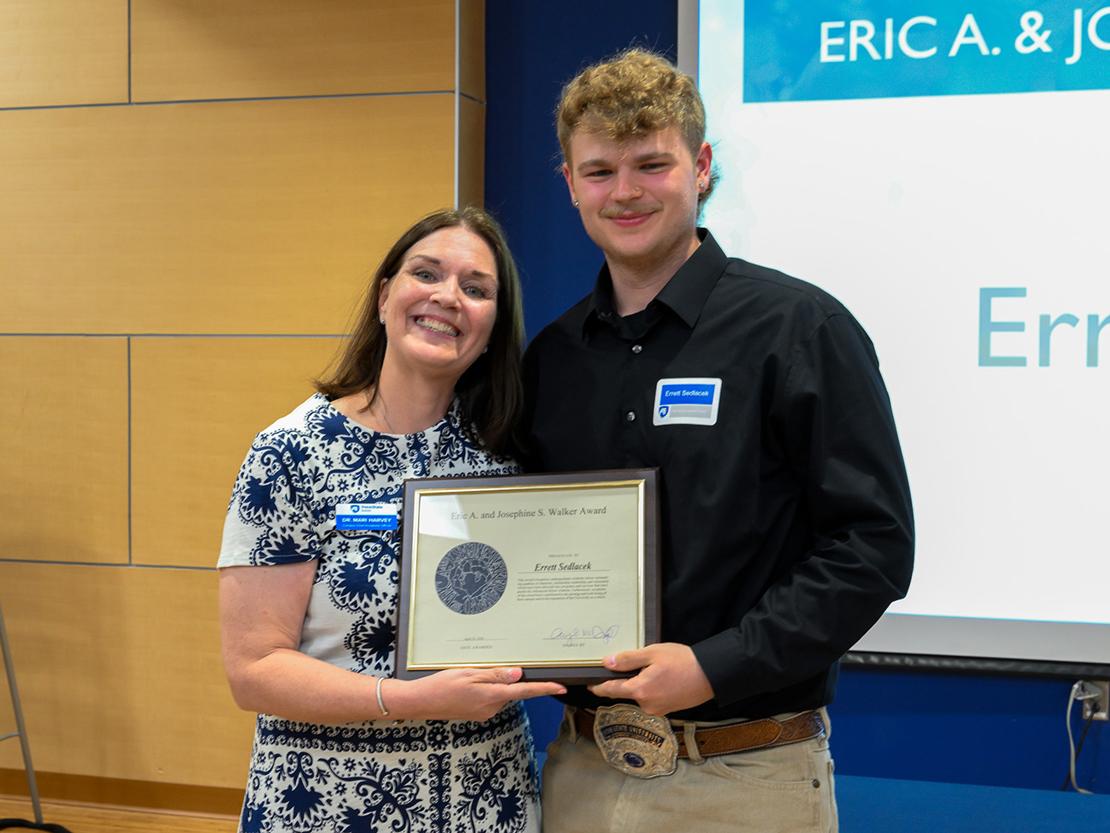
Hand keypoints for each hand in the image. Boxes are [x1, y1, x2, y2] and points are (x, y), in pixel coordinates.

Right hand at [387, 667, 564, 721]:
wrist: (420, 702)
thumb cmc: (441, 685)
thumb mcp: (468, 674)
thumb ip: (494, 674)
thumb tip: (518, 675)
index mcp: (491, 697)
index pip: (524, 692)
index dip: (544, 689)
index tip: (562, 687)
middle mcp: (491, 708)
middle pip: (512, 691)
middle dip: (510, 679)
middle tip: (494, 664)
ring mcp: (483, 713)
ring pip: (500, 694)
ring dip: (495, 683)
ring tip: (473, 672)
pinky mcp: (476, 713)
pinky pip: (489, 698)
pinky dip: (486, 689)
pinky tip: (470, 682)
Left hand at [587, 643, 713, 715]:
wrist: (710, 675)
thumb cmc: (683, 662)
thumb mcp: (652, 653)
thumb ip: (628, 660)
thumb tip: (607, 663)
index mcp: (640, 690)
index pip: (611, 690)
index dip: (599, 687)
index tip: (590, 685)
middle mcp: (646, 705)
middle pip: (626, 692)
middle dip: (626, 680)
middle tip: (630, 664)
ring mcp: (658, 709)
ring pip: (640, 695)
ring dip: (640, 683)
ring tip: (653, 668)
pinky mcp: (667, 709)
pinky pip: (652, 698)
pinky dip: (651, 688)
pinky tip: (662, 677)